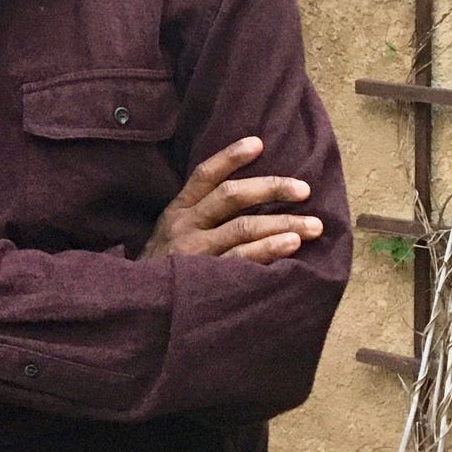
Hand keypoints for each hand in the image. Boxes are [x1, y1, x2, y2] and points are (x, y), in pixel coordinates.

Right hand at [139, 136, 322, 263]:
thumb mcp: (169, 235)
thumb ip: (198, 216)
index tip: (258, 143)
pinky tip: (291, 246)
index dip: (230, 157)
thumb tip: (247, 196)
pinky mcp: (205, 277)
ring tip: (313, 225)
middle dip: (270, 188)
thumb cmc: (163, 269)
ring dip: (282, 223)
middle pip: (230, 196)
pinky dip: (269, 250)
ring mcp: (195, 252)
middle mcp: (184, 226)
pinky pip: (242, 260)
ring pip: (243, 228)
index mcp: (177, 212)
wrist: (138, 307)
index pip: (204, 176)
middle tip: (304, 189)